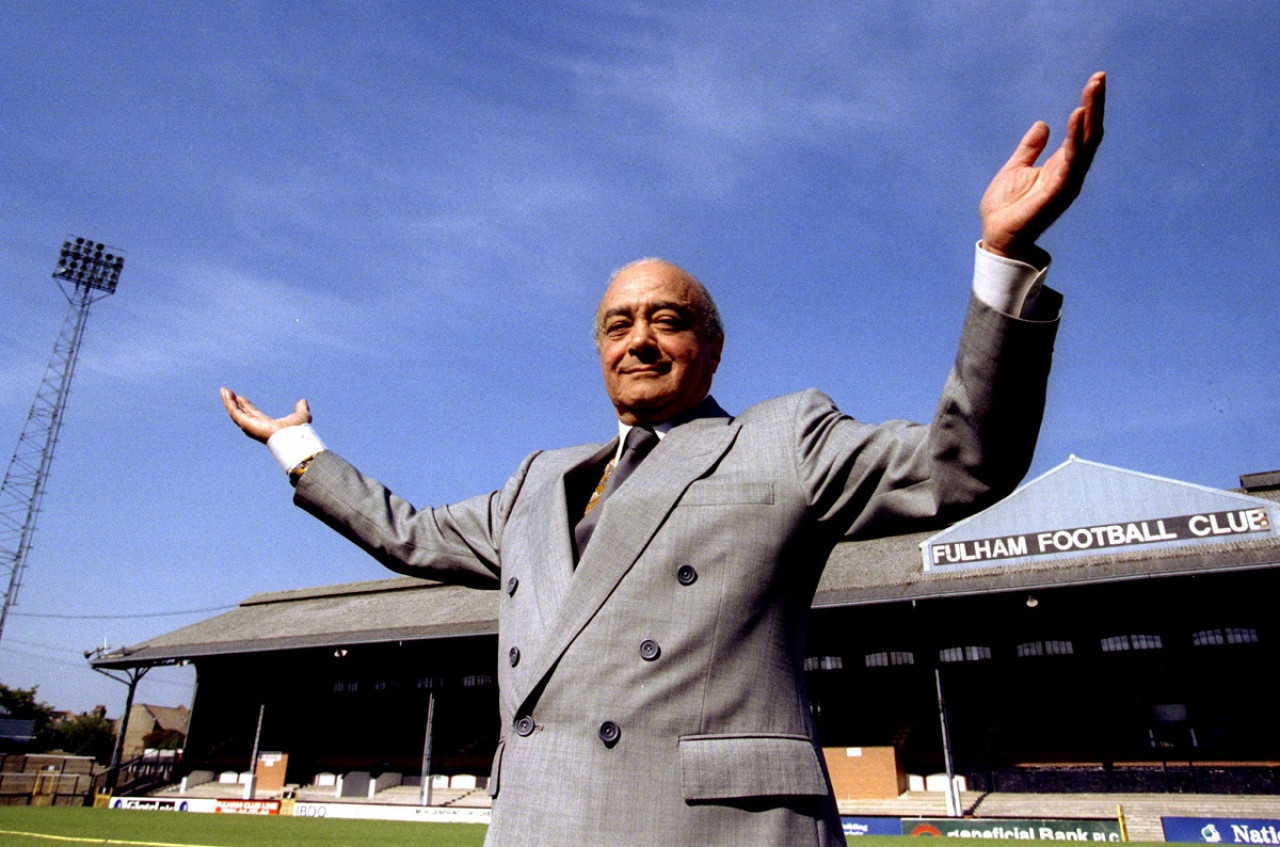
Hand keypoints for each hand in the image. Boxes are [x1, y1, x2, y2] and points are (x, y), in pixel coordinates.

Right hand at [220, 387, 310, 443]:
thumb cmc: (298, 431)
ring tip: (224, 391)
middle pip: (242, 413)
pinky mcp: (246, 424)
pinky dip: (229, 403)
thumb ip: (301, 408)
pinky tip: (226, 394)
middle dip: (234, 403)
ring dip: (229, 402)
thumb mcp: (302, 415)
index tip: (241, 398)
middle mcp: (256, 427)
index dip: (247, 406)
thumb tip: (303, 401)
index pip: (253, 414)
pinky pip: (234, 412)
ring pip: (235, 413)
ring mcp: (250, 426)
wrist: (293, 438)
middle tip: (228, 393)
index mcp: (267, 425)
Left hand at [980, 71, 1105, 262]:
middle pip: (1090, 133)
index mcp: (1060, 165)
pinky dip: (1076, 138)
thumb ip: (1030, 148)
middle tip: (1099, 78)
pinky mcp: (1059, 190)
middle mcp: (1069, 171)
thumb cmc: (1006, 208)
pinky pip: (1072, 160)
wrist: (997, 235)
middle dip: (1095, 105)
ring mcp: (1067, 181)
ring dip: (1090, 115)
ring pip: (1086, 143)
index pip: (1081, 131)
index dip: (1089, 107)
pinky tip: (1078, 116)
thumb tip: (1042, 125)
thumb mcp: (1015, 168)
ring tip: (1092, 89)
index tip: (1095, 81)